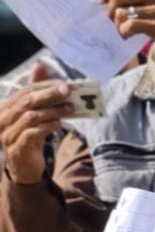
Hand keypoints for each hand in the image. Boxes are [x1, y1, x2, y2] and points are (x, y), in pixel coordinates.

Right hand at [0, 63, 69, 184]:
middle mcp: (3, 120)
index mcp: (5, 108)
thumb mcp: (32, 113)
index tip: (64, 84)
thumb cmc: (28, 135)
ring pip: (31, 117)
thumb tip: (40, 65)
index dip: (44, 86)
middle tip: (68, 90)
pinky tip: (60, 124)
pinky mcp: (17, 148)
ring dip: (53, 111)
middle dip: (49, 95)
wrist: (23, 167)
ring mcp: (8, 135)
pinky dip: (48, 126)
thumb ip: (36, 92)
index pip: (24, 92)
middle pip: (27, 102)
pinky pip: (33, 133)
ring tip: (70, 108)